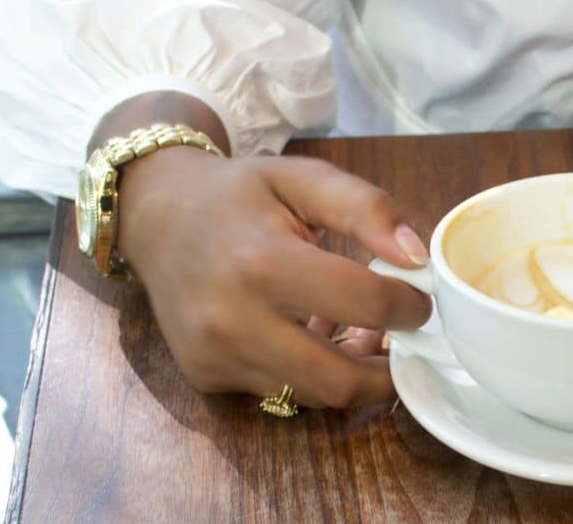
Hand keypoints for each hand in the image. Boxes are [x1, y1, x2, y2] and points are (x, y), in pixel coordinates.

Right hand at [114, 146, 432, 407]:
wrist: (155, 216)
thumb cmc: (237, 195)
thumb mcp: (302, 178)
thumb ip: (366, 208)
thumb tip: (416, 257)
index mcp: (262, 261)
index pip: (364, 303)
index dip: (408, 306)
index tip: (417, 300)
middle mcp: (232, 320)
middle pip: (340, 381)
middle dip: (387, 371)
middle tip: (401, 343)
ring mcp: (214, 356)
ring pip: (312, 395)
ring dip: (348, 374)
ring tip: (358, 335)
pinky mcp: (206, 376)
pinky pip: (278, 391)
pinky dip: (307, 373)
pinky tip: (308, 336)